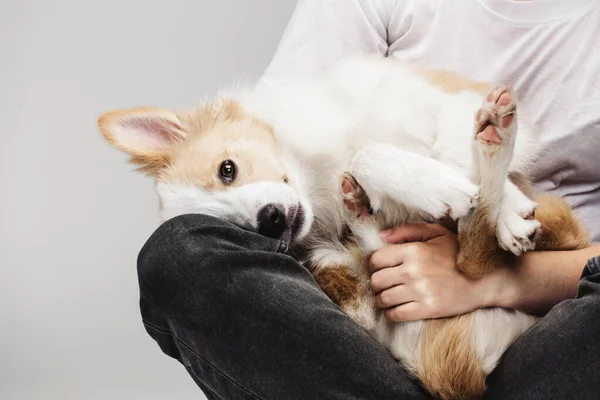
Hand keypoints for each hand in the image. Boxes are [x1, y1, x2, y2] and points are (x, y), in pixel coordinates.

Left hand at [370, 224, 498, 321]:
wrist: (484, 280)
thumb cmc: (458, 254)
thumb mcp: (436, 234)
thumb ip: (408, 230)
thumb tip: (381, 236)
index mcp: (414, 251)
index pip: (376, 259)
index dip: (375, 264)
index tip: (380, 267)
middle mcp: (413, 271)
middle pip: (377, 280)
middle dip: (377, 282)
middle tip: (384, 282)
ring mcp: (420, 292)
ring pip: (383, 299)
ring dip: (382, 298)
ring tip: (387, 295)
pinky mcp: (427, 309)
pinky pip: (396, 314)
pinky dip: (391, 312)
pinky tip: (395, 307)